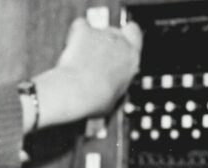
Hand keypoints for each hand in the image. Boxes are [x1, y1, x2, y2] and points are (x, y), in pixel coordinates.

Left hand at [28, 17, 142, 131]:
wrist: (76, 92)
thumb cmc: (95, 100)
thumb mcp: (115, 100)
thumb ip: (117, 87)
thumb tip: (113, 93)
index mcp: (131, 60)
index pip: (135, 36)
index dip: (126, 39)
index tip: (119, 49)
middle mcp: (120, 43)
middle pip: (116, 32)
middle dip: (107, 43)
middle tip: (96, 58)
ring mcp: (102, 35)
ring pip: (99, 30)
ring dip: (91, 40)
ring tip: (81, 58)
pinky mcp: (85, 32)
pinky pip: (81, 26)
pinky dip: (76, 34)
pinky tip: (72, 47)